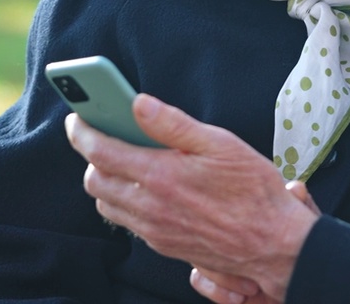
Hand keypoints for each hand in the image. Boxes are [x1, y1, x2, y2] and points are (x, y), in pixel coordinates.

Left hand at [65, 95, 318, 299]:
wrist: (272, 244)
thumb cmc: (253, 190)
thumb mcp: (220, 143)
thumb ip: (173, 123)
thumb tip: (137, 103)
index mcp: (160, 176)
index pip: (101, 151)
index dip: (82, 131)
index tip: (76, 118)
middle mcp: (150, 207)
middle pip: (95, 180)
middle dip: (91, 155)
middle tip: (105, 135)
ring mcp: (154, 230)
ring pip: (106, 204)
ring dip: (105, 180)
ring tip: (124, 160)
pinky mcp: (163, 245)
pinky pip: (127, 222)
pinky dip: (123, 201)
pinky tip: (145, 186)